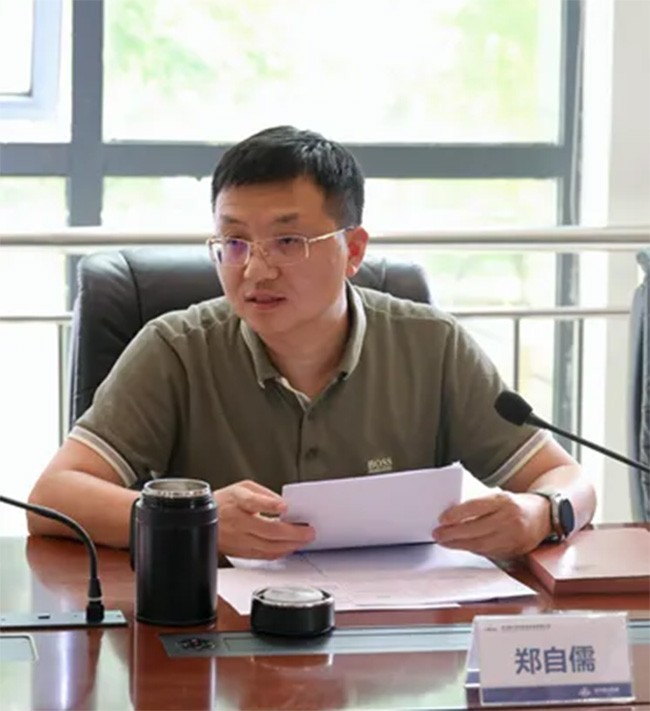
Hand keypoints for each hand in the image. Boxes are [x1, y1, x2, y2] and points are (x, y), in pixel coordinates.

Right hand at [213, 480, 314, 559]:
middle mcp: (238, 522)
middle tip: (309, 531)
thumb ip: (264, 494)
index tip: (284, 506)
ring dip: (290, 545)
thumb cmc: (225, 502)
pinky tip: (289, 547)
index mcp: (237, 501)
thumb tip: (283, 504)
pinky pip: (264, 555)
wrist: (205, 520)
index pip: (253, 502)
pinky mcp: (240, 552)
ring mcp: (239, 540)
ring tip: (304, 540)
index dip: (269, 504)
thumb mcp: (243, 487)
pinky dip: (280, 552)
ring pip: (268, 547)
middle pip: (268, 531)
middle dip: (292, 533)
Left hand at [433, 491, 550, 558]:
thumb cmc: (516, 504)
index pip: (476, 507)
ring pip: (481, 544)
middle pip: (476, 529)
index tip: (442, 519)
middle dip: (453, 533)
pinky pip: (489, 552)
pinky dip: (473, 549)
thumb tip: (452, 512)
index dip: (457, 514)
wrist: (544, 516)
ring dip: (459, 545)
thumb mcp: (499, 496)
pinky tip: (462, 546)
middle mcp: (510, 519)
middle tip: (438, 534)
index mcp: (504, 501)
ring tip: (445, 542)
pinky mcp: (515, 550)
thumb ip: (479, 503)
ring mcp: (514, 537)